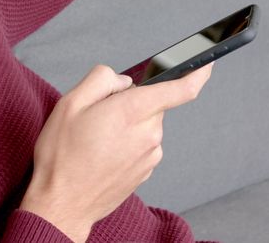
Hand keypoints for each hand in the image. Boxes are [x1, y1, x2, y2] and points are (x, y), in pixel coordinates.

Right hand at [20, 64, 212, 241]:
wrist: (62, 204)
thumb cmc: (63, 156)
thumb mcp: (70, 103)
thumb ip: (101, 79)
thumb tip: (123, 81)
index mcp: (133, 111)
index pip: (181, 89)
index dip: (199, 73)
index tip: (207, 64)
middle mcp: (148, 134)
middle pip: (153, 104)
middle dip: (131, 102)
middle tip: (99, 116)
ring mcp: (150, 155)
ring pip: (146, 125)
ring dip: (128, 126)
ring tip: (97, 141)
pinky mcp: (146, 171)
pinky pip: (142, 145)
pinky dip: (127, 144)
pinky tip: (103, 154)